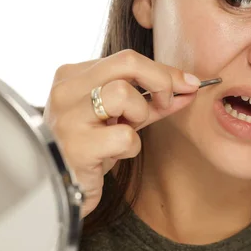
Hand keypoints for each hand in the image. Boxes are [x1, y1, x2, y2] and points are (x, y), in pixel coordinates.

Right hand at [42, 49, 200, 218]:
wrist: (61, 191)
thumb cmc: (92, 150)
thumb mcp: (120, 117)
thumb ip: (150, 100)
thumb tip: (189, 86)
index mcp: (72, 76)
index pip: (126, 59)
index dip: (164, 71)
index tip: (188, 83)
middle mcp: (65, 90)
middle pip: (127, 62)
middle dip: (161, 80)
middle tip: (168, 102)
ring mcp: (68, 117)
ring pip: (123, 94)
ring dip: (139, 115)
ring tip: (126, 131)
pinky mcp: (76, 147)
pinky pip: (124, 136)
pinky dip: (130, 147)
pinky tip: (114, 154)